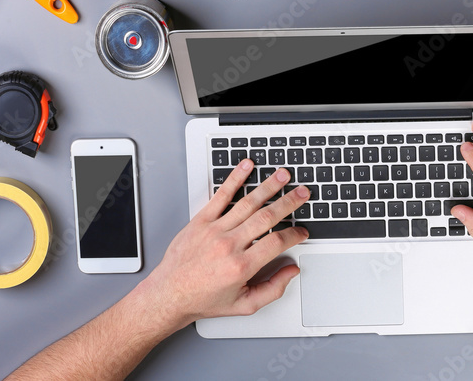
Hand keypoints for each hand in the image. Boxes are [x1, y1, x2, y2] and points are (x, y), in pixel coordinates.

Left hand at [134, 160, 309, 333]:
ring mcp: (214, 230)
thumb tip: (291, 271)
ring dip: (268, 186)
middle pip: (267, 216)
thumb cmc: (203, 299)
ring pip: (248, 203)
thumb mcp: (244, 305)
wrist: (169, 294)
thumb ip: (273, 289)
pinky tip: (246, 167)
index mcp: (241, 266)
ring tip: (283, 175)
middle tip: (303, 193)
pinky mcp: (200, 221)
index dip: (295, 235)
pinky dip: (235, 179)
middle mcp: (228, 245)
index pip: (277, 242)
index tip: (302, 232)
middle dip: (289, 203)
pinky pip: (220, 195)